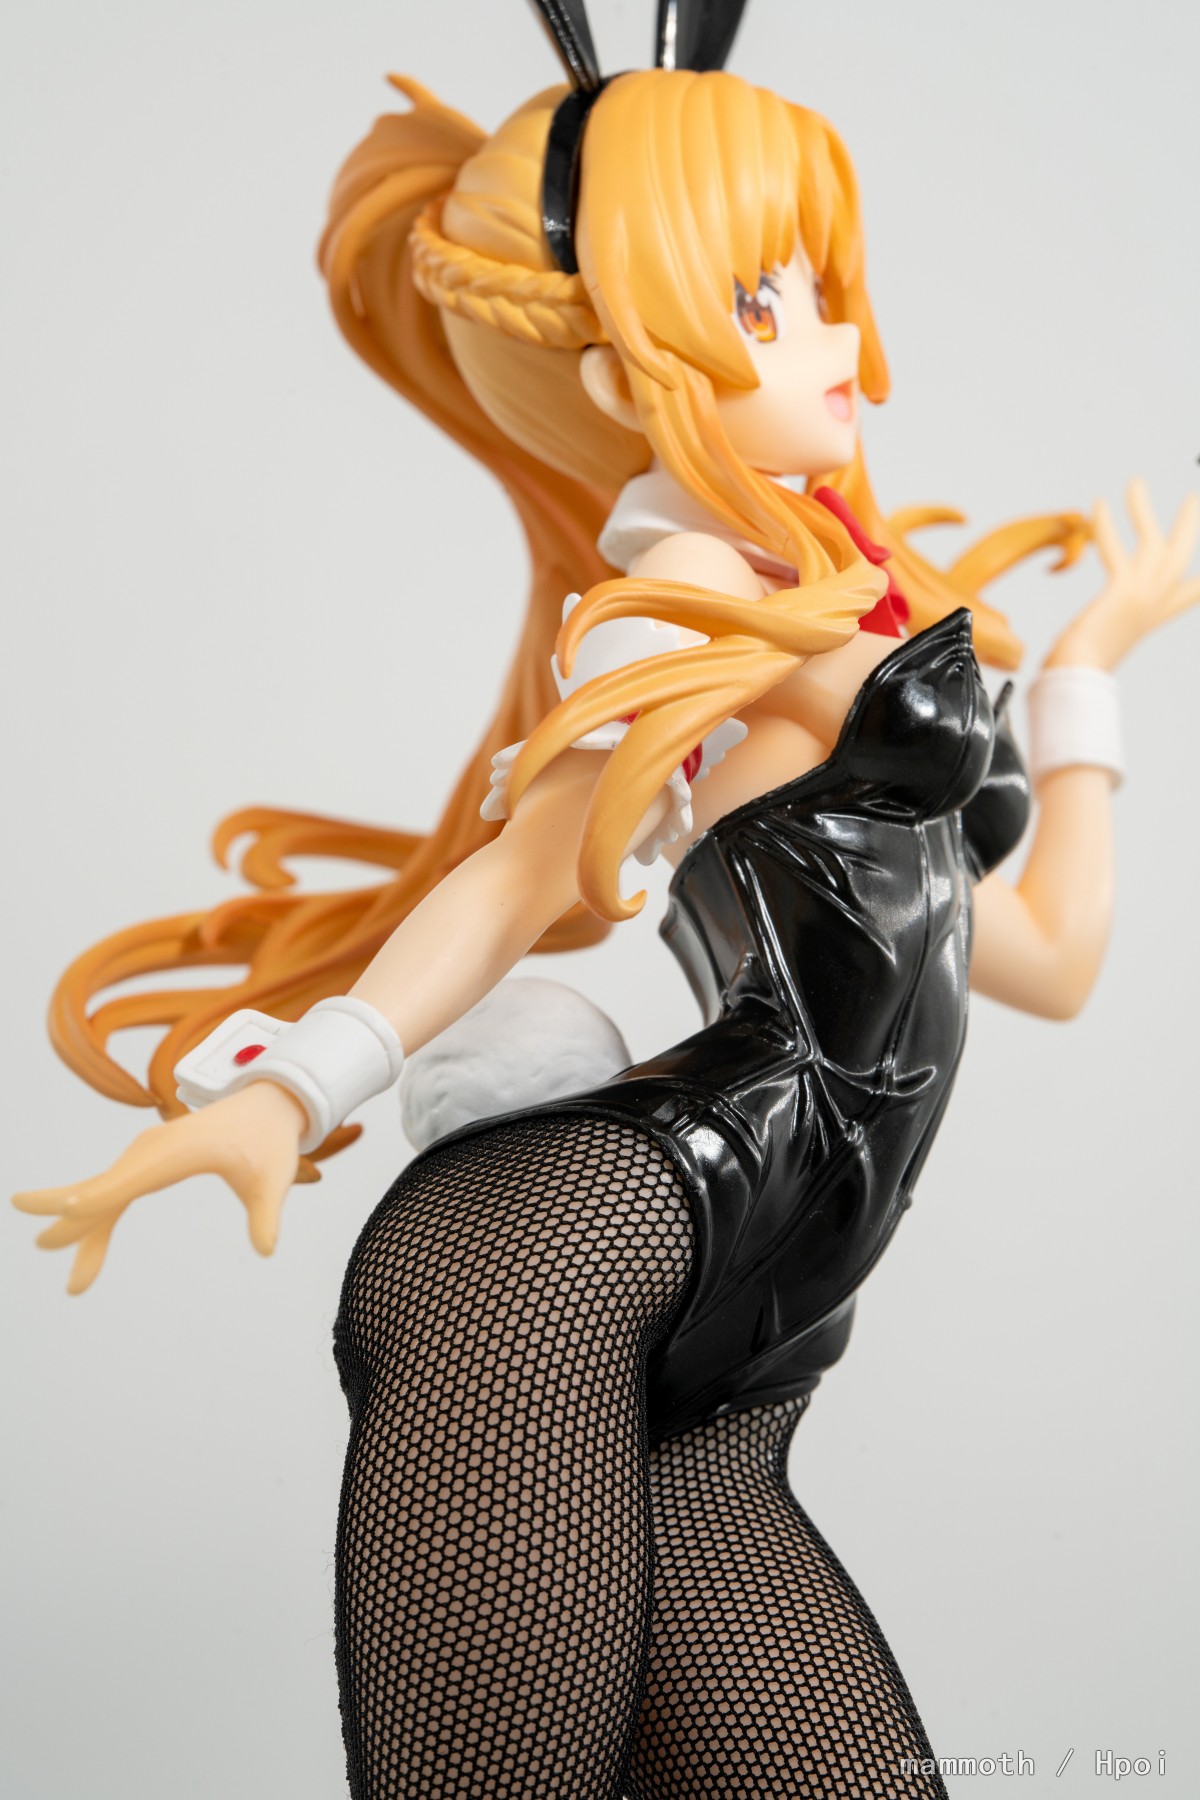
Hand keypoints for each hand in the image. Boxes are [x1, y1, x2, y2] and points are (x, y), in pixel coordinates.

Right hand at [12, 1080, 307, 1293]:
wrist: (266, 1105)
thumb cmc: (268, 1140)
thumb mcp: (274, 1177)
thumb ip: (266, 1213)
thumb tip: (267, 1248)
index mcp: (181, 1150)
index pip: (135, 1175)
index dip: (104, 1193)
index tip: (71, 1208)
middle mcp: (154, 1150)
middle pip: (104, 1187)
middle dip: (72, 1217)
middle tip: (43, 1246)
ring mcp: (145, 1155)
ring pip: (101, 1193)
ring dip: (78, 1226)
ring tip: (65, 1269)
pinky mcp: (146, 1161)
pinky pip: (113, 1192)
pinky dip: (94, 1216)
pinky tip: (86, 1245)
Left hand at [1045, 479, 1199, 671]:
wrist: (1077, 681)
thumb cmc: (1078, 671)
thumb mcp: (1096, 645)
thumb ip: (1096, 634)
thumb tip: (1066, 646)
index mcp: (1153, 618)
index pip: (1190, 594)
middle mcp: (1155, 606)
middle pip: (1181, 558)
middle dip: (1187, 526)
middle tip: (1192, 500)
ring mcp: (1143, 597)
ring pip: (1154, 543)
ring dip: (1141, 510)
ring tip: (1134, 482)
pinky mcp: (1124, 592)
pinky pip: (1115, 549)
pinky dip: (1106, 526)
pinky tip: (1099, 504)